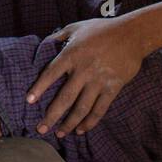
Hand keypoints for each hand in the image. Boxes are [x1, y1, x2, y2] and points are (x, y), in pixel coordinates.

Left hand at [27, 17, 143, 137]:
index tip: (29, 101)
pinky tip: (81, 130)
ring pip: (81, 108)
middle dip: (51, 116)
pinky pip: (100, 109)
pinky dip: (90, 122)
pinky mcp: (113, 88)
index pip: (50, 74)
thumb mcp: (76, 27)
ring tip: (60, 133)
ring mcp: (99, 81)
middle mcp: (83, 70)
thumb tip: (44, 44)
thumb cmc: (102, 29)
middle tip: (41, 129)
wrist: (132, 34)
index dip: (39, 88)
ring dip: (69, 123)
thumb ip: (58, 36)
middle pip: (64, 98)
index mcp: (72, 54)